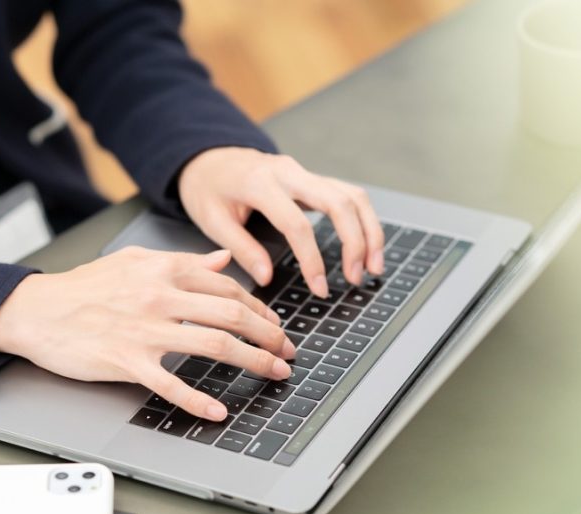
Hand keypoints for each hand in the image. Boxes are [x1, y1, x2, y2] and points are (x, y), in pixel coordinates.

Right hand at [0, 247, 295, 420]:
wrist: (37, 310)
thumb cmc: (83, 288)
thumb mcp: (135, 262)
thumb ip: (182, 261)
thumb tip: (222, 260)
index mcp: (164, 271)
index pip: (228, 287)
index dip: (260, 308)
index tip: (276, 325)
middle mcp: (160, 297)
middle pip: (232, 315)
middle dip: (270, 335)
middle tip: (288, 352)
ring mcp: (145, 331)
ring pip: (215, 345)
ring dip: (253, 361)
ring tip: (274, 373)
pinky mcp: (127, 361)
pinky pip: (171, 385)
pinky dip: (198, 401)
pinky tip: (218, 411)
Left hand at [178, 147, 384, 298]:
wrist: (208, 158)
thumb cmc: (207, 189)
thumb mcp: (211, 220)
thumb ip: (241, 249)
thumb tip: (267, 277)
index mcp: (260, 184)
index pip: (297, 224)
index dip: (312, 260)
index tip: (319, 288)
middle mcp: (288, 173)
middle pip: (338, 203)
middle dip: (355, 242)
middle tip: (358, 277)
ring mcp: (304, 172)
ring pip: (352, 195)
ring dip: (369, 231)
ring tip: (373, 267)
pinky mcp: (312, 178)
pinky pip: (348, 194)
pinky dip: (363, 220)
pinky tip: (367, 245)